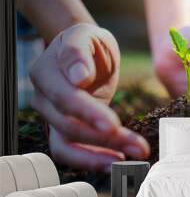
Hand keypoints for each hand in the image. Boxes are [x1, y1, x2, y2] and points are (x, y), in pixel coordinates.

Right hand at [30, 23, 148, 171]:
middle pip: (69, 126)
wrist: (84, 53)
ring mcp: (52, 117)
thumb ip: (79, 51)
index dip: (87, 113)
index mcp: (45, 72)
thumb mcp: (85, 35)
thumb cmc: (87, 43)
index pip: (65, 97)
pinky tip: (120, 161)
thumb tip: (79, 77)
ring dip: (101, 157)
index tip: (113, 125)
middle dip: (105, 140)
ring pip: (69, 145)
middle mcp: (44, 99)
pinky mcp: (65, 130)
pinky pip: (73, 151)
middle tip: (138, 147)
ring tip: (134, 158)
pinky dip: (95, 160)